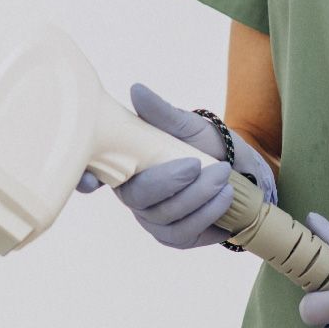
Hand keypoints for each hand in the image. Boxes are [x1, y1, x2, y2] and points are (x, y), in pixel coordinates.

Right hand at [73, 83, 276, 249]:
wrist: (242, 172)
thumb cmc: (207, 145)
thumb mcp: (187, 124)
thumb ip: (162, 113)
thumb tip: (137, 90)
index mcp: (127, 163)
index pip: (94, 174)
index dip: (86, 179)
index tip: (92, 180)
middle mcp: (133, 193)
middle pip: (137, 197)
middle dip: (168, 182)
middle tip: (196, 164)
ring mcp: (152, 218)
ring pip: (164, 216)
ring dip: (197, 195)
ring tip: (222, 175)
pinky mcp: (175, 236)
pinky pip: (184, 232)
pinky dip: (207, 213)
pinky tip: (225, 196)